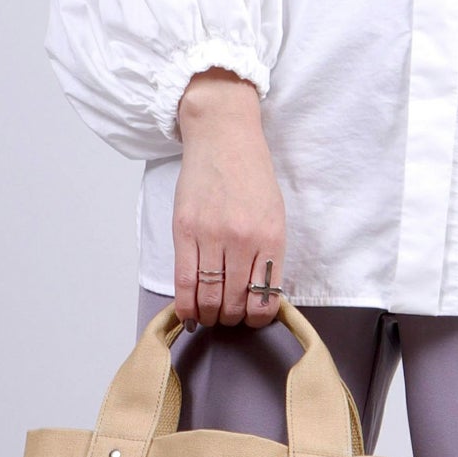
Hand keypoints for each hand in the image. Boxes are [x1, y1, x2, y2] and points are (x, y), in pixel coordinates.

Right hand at [174, 68, 285, 329]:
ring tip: (209, 316)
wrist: (223, 136)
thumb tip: (258, 295)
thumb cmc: (251, 176)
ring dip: (209, 315)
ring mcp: (211, 235)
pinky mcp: (184, 230)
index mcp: (271, 238)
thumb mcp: (274, 215)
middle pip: (235, 302)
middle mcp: (242, 240)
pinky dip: (186, 304)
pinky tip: (188, 313)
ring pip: (209, 296)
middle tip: (227, 318)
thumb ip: (267, 254)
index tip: (251, 320)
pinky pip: (183, 280)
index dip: (257, 319)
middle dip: (231, 319)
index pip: (265, 297)